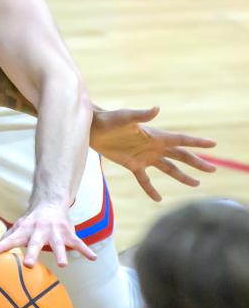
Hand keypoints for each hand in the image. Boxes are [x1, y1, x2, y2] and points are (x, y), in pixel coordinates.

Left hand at [0, 201, 95, 267]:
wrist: (50, 203)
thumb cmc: (31, 220)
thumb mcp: (18, 227)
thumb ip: (7, 238)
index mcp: (25, 230)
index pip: (11, 239)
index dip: (1, 246)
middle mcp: (39, 231)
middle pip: (35, 243)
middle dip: (32, 253)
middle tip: (28, 264)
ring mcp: (55, 232)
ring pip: (58, 244)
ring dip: (60, 254)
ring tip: (62, 264)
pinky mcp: (69, 233)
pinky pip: (79, 242)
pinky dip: (86, 250)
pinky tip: (93, 258)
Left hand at [89, 106, 215, 201]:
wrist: (93, 128)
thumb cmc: (110, 119)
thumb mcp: (126, 117)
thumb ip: (142, 115)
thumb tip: (156, 109)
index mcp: (156, 136)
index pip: (181, 140)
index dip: (197, 142)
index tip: (213, 144)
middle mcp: (153, 147)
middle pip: (180, 156)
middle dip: (197, 162)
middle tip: (213, 169)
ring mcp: (144, 156)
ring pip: (168, 168)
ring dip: (182, 176)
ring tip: (197, 184)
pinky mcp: (132, 164)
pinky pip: (144, 180)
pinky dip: (151, 189)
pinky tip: (158, 199)